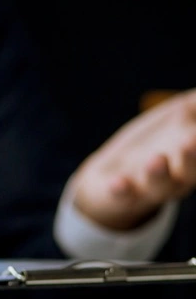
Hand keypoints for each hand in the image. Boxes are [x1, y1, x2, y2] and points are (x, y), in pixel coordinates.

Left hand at [72, 89, 195, 229]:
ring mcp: (149, 187)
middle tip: (191, 142)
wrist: (111, 176)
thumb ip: (195, 102)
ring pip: (159, 185)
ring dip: (158, 174)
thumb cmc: (155, 139)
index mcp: (194, 157)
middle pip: (190, 171)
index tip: (195, 132)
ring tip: (157, 159)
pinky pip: (123, 197)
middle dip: (192, 158)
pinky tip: (117, 182)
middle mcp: (178, 175)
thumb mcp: (180, 113)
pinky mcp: (122, 194)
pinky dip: (121, 191)